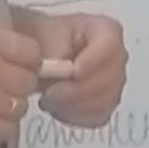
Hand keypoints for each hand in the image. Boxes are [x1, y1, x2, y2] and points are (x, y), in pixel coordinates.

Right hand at [0, 27, 41, 142]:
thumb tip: (17, 55)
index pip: (33, 52)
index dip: (27, 60)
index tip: (20, 65)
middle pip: (30, 81)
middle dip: (19, 83)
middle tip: (4, 85)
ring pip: (21, 107)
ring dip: (10, 106)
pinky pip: (7, 130)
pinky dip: (0, 126)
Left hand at [32, 13, 126, 128]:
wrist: (34, 61)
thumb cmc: (38, 46)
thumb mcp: (43, 40)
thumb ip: (53, 52)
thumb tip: (61, 71)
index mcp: (103, 30)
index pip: (111, 44)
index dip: (95, 59)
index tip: (74, 71)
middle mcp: (114, 56)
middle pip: (112, 77)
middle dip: (80, 90)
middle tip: (52, 91)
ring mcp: (113, 81)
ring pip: (106, 101)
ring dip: (74, 105)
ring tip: (50, 98)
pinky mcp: (106, 103)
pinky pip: (98, 116)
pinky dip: (75, 116)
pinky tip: (58, 107)